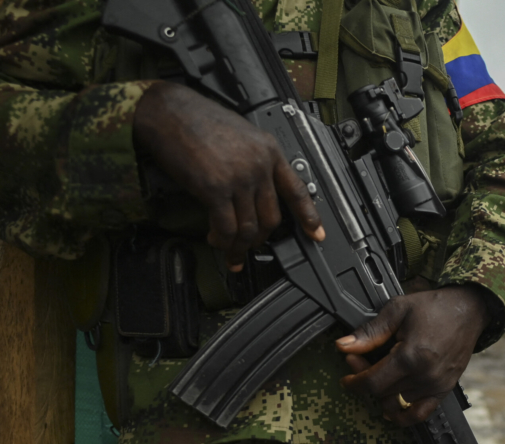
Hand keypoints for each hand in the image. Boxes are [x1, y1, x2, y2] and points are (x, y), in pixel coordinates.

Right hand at [134, 82, 323, 269]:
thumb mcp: (242, 135)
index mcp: (269, 150)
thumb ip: (254, 162)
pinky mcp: (215, 189)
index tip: (316, 234)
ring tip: (231, 251)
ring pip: (249, 227)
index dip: (309, 216)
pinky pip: (226, 226)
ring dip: (240, 246)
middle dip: (261, 239)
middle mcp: (259, 165)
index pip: (296, 189)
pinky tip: (216, 240)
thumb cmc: (198, 120)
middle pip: (272, 217)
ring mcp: (239, 178)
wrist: (169, 112)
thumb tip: (255, 191)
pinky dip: (222, 240)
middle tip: (251, 247)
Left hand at [336, 285, 491, 426]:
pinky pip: (421, 413)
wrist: (468, 309)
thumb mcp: (398, 309)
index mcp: (411, 355)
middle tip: (360, 361)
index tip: (347, 378)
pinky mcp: (445, 389)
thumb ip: (370, 331)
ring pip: (397, 401)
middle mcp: (425, 375)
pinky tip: (392, 408)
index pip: (373, 383)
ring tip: (379, 373)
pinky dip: (404, 415)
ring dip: (382, 392)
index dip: (354, 382)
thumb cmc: (435, 306)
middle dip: (365, 379)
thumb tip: (344, 345)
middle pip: (382, 392)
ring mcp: (436, 385)